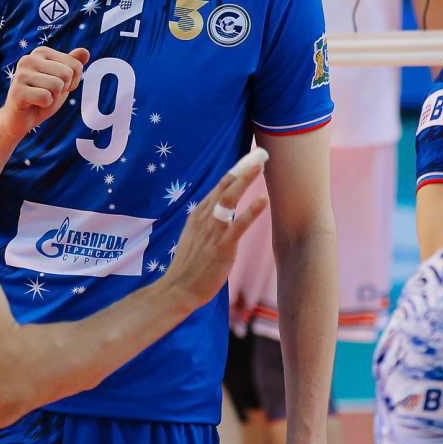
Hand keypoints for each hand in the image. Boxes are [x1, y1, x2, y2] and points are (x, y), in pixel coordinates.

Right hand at [0, 46, 88, 137]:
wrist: (19, 119)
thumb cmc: (42, 97)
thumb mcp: (62, 80)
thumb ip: (73, 65)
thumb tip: (85, 52)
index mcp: (41, 52)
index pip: (76, 65)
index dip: (72, 82)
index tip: (57, 86)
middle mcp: (29, 59)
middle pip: (66, 74)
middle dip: (62, 90)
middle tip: (47, 94)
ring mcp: (20, 74)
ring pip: (57, 86)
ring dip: (53, 98)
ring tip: (39, 99)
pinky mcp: (17, 91)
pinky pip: (46, 97)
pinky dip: (45, 105)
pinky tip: (33, 104)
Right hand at [159, 148, 269, 309]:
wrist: (179, 288)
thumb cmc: (189, 265)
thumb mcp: (195, 237)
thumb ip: (207, 223)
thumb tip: (218, 213)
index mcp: (198, 214)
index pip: (219, 187)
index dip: (235, 172)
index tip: (249, 159)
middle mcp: (205, 217)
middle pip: (225, 186)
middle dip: (243, 168)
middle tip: (259, 155)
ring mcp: (213, 231)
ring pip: (230, 198)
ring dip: (245, 180)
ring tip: (260, 165)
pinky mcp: (222, 246)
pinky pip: (239, 225)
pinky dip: (252, 211)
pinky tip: (263, 199)